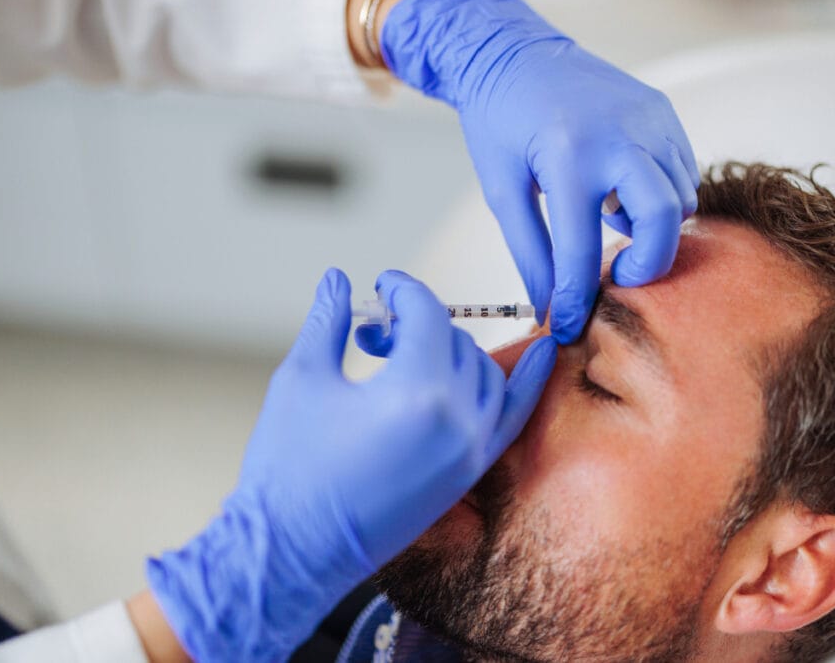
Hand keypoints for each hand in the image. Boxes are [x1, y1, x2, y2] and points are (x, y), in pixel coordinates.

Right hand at [146, 268, 555, 660]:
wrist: (293, 554)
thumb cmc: (289, 469)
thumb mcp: (302, 379)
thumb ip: (328, 321)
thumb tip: (336, 279)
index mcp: (415, 392)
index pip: (427, 315)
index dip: (402, 290)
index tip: (382, 285)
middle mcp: (457, 420)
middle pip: (455, 341)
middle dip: (415, 325)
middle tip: (373, 334)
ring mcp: (470, 451)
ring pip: (484, 372)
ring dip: (452, 350)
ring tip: (405, 357)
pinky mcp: (469, 473)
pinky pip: (513, 417)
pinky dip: (527, 383)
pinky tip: (545, 351)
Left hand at [382, 0, 698, 342]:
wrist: (514, 54)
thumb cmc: (500, 121)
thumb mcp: (503, 190)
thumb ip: (531, 253)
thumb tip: (551, 307)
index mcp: (569, 157)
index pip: (582, 250)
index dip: (578, 298)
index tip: (571, 324)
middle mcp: (619, 135)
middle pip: (663, 220)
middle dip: (647, 264)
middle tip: (619, 277)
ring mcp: (649, 119)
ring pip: (680, 198)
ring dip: (654, 226)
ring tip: (608, 218)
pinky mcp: (661, 111)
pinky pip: (682, 170)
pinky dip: (661, 194)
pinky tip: (621, 191)